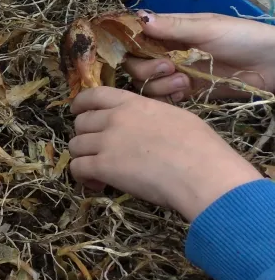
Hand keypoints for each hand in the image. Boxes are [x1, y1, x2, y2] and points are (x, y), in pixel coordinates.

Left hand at [68, 87, 259, 220]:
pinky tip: (97, 184)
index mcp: (133, 103)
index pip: (95, 95)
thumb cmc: (201, 148)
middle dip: (85, 136)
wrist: (203, 174)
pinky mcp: (102, 167)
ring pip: (75, 146)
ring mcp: (106, 142)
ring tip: (98, 172)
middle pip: (81, 123)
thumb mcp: (176, 117)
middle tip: (98, 151)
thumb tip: (144, 125)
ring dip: (83, 158)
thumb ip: (150, 116)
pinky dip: (82, 177)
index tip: (77, 111)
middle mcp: (115, 119)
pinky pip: (77, 168)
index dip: (81, 103)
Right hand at [123, 11, 274, 100]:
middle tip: (170, 68)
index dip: (129, 45)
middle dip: (146, 68)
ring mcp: (175, 73)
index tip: (137, 51)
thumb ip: (173, 26)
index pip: (135, 37)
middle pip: (134, 63)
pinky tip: (185, 93)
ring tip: (185, 82)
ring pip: (146, 83)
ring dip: (160, 84)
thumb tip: (139, 18)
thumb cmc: (242, 37)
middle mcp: (167, 51)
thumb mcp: (208, 28)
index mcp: (169, 31)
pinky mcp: (186, 92)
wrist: (272, 64)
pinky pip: (162, 99)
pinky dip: (167, 98)